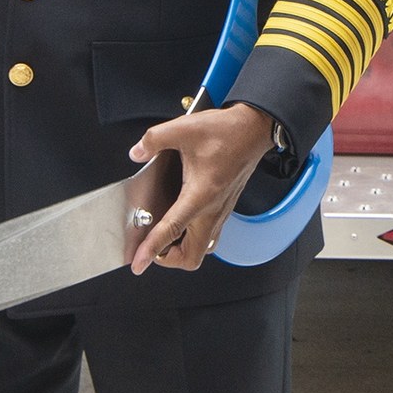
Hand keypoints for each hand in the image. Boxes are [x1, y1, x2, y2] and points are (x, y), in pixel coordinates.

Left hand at [124, 104, 280, 272]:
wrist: (254, 129)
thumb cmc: (228, 132)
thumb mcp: (184, 129)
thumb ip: (154, 139)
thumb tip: (138, 151)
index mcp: (201, 195)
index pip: (172, 230)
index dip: (152, 250)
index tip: (139, 263)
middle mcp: (213, 210)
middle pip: (192, 256)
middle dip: (169, 258)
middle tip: (153, 246)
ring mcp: (221, 211)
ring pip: (203, 248)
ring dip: (183, 249)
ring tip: (166, 236)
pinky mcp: (225, 207)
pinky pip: (209, 235)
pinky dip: (192, 236)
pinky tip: (182, 220)